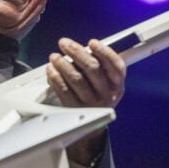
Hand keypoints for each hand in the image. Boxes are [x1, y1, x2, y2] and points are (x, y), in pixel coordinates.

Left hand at [46, 37, 125, 165]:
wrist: (93, 125)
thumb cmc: (97, 95)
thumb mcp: (106, 82)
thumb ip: (99, 66)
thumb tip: (80, 49)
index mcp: (117, 85)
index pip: (116, 65)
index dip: (104, 52)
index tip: (91, 42)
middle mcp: (108, 94)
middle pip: (92, 69)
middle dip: (76, 52)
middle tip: (64, 43)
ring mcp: (93, 104)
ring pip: (77, 79)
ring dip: (63, 64)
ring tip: (54, 56)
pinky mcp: (77, 110)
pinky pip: (65, 91)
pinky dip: (56, 78)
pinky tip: (51, 70)